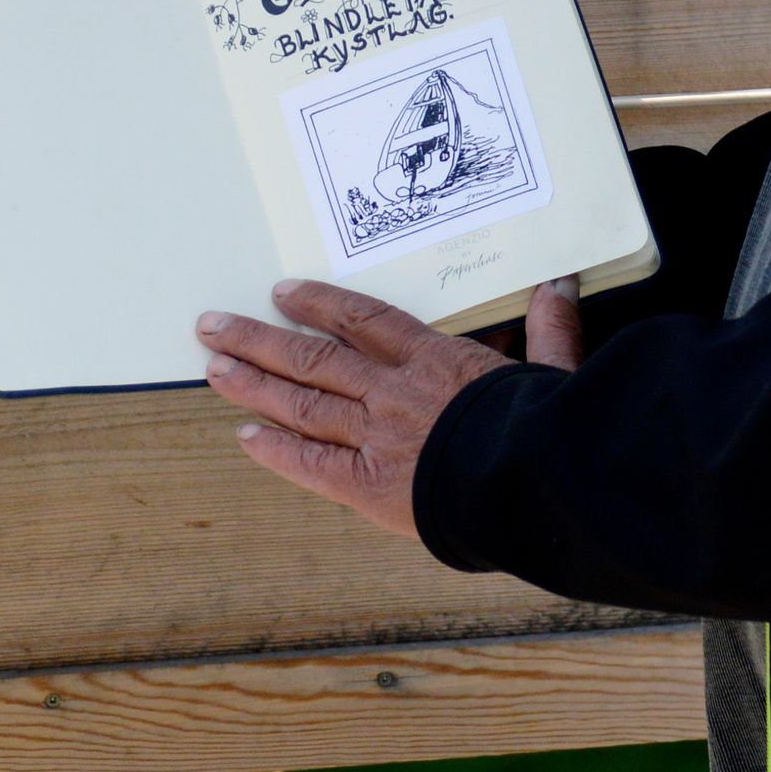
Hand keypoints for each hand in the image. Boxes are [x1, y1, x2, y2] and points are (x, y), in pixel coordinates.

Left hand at [200, 277, 581, 537]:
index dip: (318, 304)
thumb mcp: (555, 372)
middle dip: (258, 339)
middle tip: (212, 324)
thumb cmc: (548, 431)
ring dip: (252, 383)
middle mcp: (392, 392)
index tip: (282, 293)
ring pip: (300, 402)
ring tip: (214, 366)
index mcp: (434, 361)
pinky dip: (276, 449)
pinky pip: (311, 463)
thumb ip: (550, 328)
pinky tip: (244, 435)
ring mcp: (374, 437)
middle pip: (312, 358)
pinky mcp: (368, 486)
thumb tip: (558, 285)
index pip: (363, 321)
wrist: (535, 484)